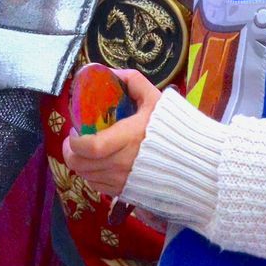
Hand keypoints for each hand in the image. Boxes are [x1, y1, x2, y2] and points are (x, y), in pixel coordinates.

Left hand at [60, 68, 162, 199]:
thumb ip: (133, 82)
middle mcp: (123, 164)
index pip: (90, 147)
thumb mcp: (156, 99)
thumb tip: (111, 73)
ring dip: (81, 164)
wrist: (194, 160)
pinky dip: (92, 176)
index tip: (75, 131)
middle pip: (82, 165)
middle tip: (74, 141)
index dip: (75, 141)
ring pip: (87, 176)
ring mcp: (123, 181)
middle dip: (71, 152)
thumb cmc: (174, 128)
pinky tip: (98, 165)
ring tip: (84, 152)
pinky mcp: (126, 192)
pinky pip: (98, 187)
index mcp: (128, 138)